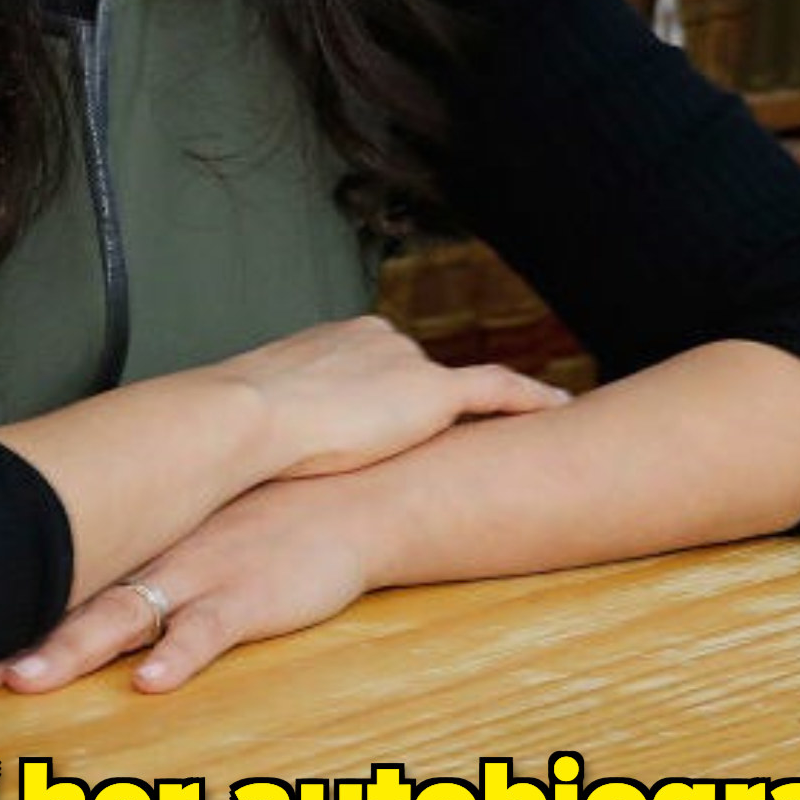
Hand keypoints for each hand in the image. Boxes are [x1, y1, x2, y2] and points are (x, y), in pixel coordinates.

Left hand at [0, 474, 375, 694]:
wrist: (350, 499)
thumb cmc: (268, 523)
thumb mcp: (193, 530)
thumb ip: (141, 555)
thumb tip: (84, 576)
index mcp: (141, 548)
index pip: (63, 578)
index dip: (9, 607)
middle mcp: (155, 562)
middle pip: (73, 602)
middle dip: (19, 638)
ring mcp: (198, 579)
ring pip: (122, 618)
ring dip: (72, 647)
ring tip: (27, 677)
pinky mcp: (246, 601)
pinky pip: (205, 634)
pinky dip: (176, 658)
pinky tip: (150, 681)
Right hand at [219, 315, 564, 482]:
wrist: (247, 418)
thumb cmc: (239, 429)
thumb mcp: (256, 419)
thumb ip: (277, 428)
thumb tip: (259, 462)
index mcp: (334, 339)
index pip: (373, 370)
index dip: (381, 401)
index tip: (385, 425)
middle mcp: (377, 337)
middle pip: (414, 381)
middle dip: (418, 413)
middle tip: (418, 452)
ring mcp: (407, 362)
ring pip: (452, 397)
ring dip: (466, 421)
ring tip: (487, 443)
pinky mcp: (432, 393)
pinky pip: (498, 391)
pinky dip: (530, 398)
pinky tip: (560, 407)